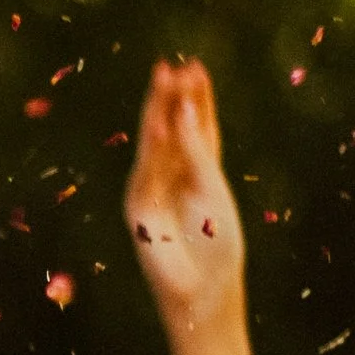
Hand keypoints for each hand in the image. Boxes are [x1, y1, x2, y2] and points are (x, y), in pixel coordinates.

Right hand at [126, 55, 245, 342]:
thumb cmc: (216, 245)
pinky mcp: (138, 204)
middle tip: (172, 65)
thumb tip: (184, 108)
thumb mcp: (213, 188)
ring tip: (164, 78)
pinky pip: (147, 164)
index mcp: (197, 172)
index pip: (196, 127)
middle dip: (171, 97)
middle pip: (171, 128)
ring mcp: (152, 188)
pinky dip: (153, 141)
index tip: (197, 68)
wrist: (202, 290)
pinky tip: (162, 117)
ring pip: (155, 141)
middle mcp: (172, 176)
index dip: (196, 98)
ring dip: (159, 110)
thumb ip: (197, 149)